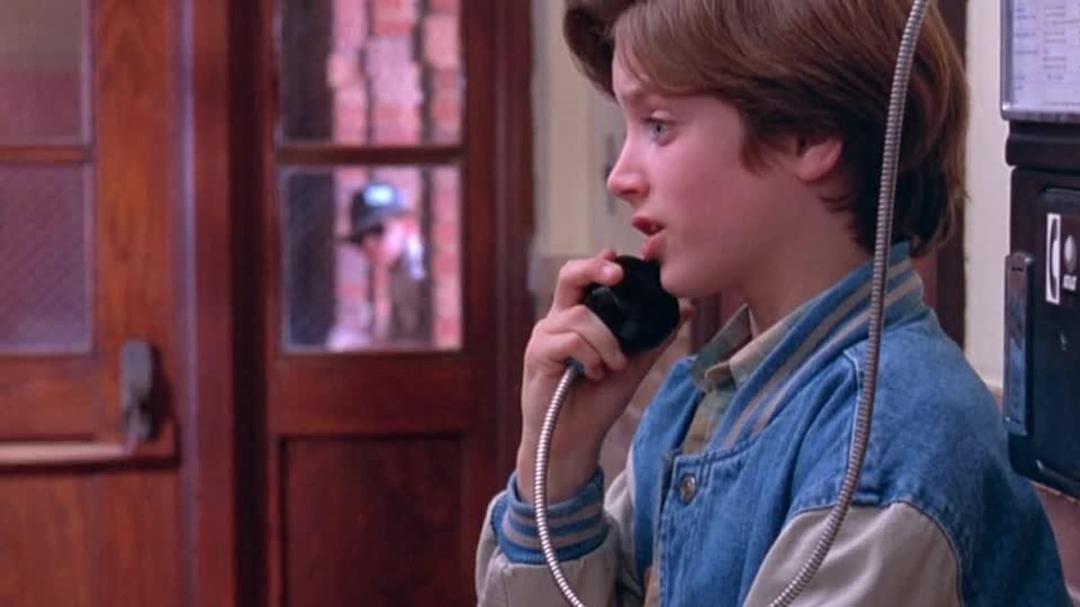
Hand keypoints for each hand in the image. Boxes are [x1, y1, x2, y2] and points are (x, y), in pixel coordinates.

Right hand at [516, 249, 692, 502]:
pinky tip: (595, 373)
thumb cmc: (597, 403)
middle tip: (618, 274)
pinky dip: (590, 355)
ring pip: (580, 315)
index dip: (600, 264)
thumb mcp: (633, 366)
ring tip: (613, 366)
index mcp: (578, 318)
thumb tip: (685, 309)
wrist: (573, 441)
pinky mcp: (537, 355)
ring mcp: (545, 336)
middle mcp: (557, 321)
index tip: (621, 258)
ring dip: (606, 341)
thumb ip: (654, 338)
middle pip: (570, 276)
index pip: (585, 278)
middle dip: (595, 269)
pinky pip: (570, 340)